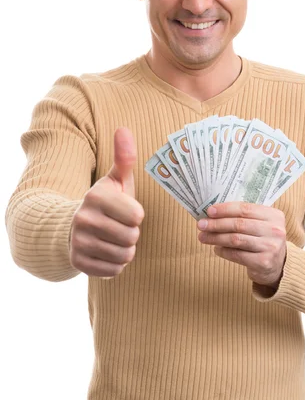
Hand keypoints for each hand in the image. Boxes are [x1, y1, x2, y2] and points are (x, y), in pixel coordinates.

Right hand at [69, 127, 144, 277]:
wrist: (71, 228)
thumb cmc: (105, 202)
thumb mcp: (116, 180)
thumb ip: (124, 158)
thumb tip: (123, 129)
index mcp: (96, 196)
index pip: (137, 216)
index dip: (136, 215)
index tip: (125, 211)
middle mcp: (83, 219)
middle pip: (132, 237)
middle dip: (132, 234)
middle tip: (119, 227)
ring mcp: (79, 242)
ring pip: (124, 255)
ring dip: (125, 249)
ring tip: (113, 239)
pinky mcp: (79, 263)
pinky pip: (114, 270)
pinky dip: (115, 264)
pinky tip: (105, 252)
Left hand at [197, 202, 286, 288]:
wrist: (278, 266)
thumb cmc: (263, 240)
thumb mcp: (261, 224)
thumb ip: (243, 217)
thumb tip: (213, 214)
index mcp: (274, 215)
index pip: (245, 208)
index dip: (225, 209)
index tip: (209, 211)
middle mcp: (275, 230)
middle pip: (239, 224)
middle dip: (217, 224)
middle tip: (201, 224)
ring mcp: (270, 246)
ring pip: (236, 239)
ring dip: (216, 237)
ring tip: (203, 237)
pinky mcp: (264, 262)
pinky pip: (237, 254)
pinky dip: (223, 251)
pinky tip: (216, 248)